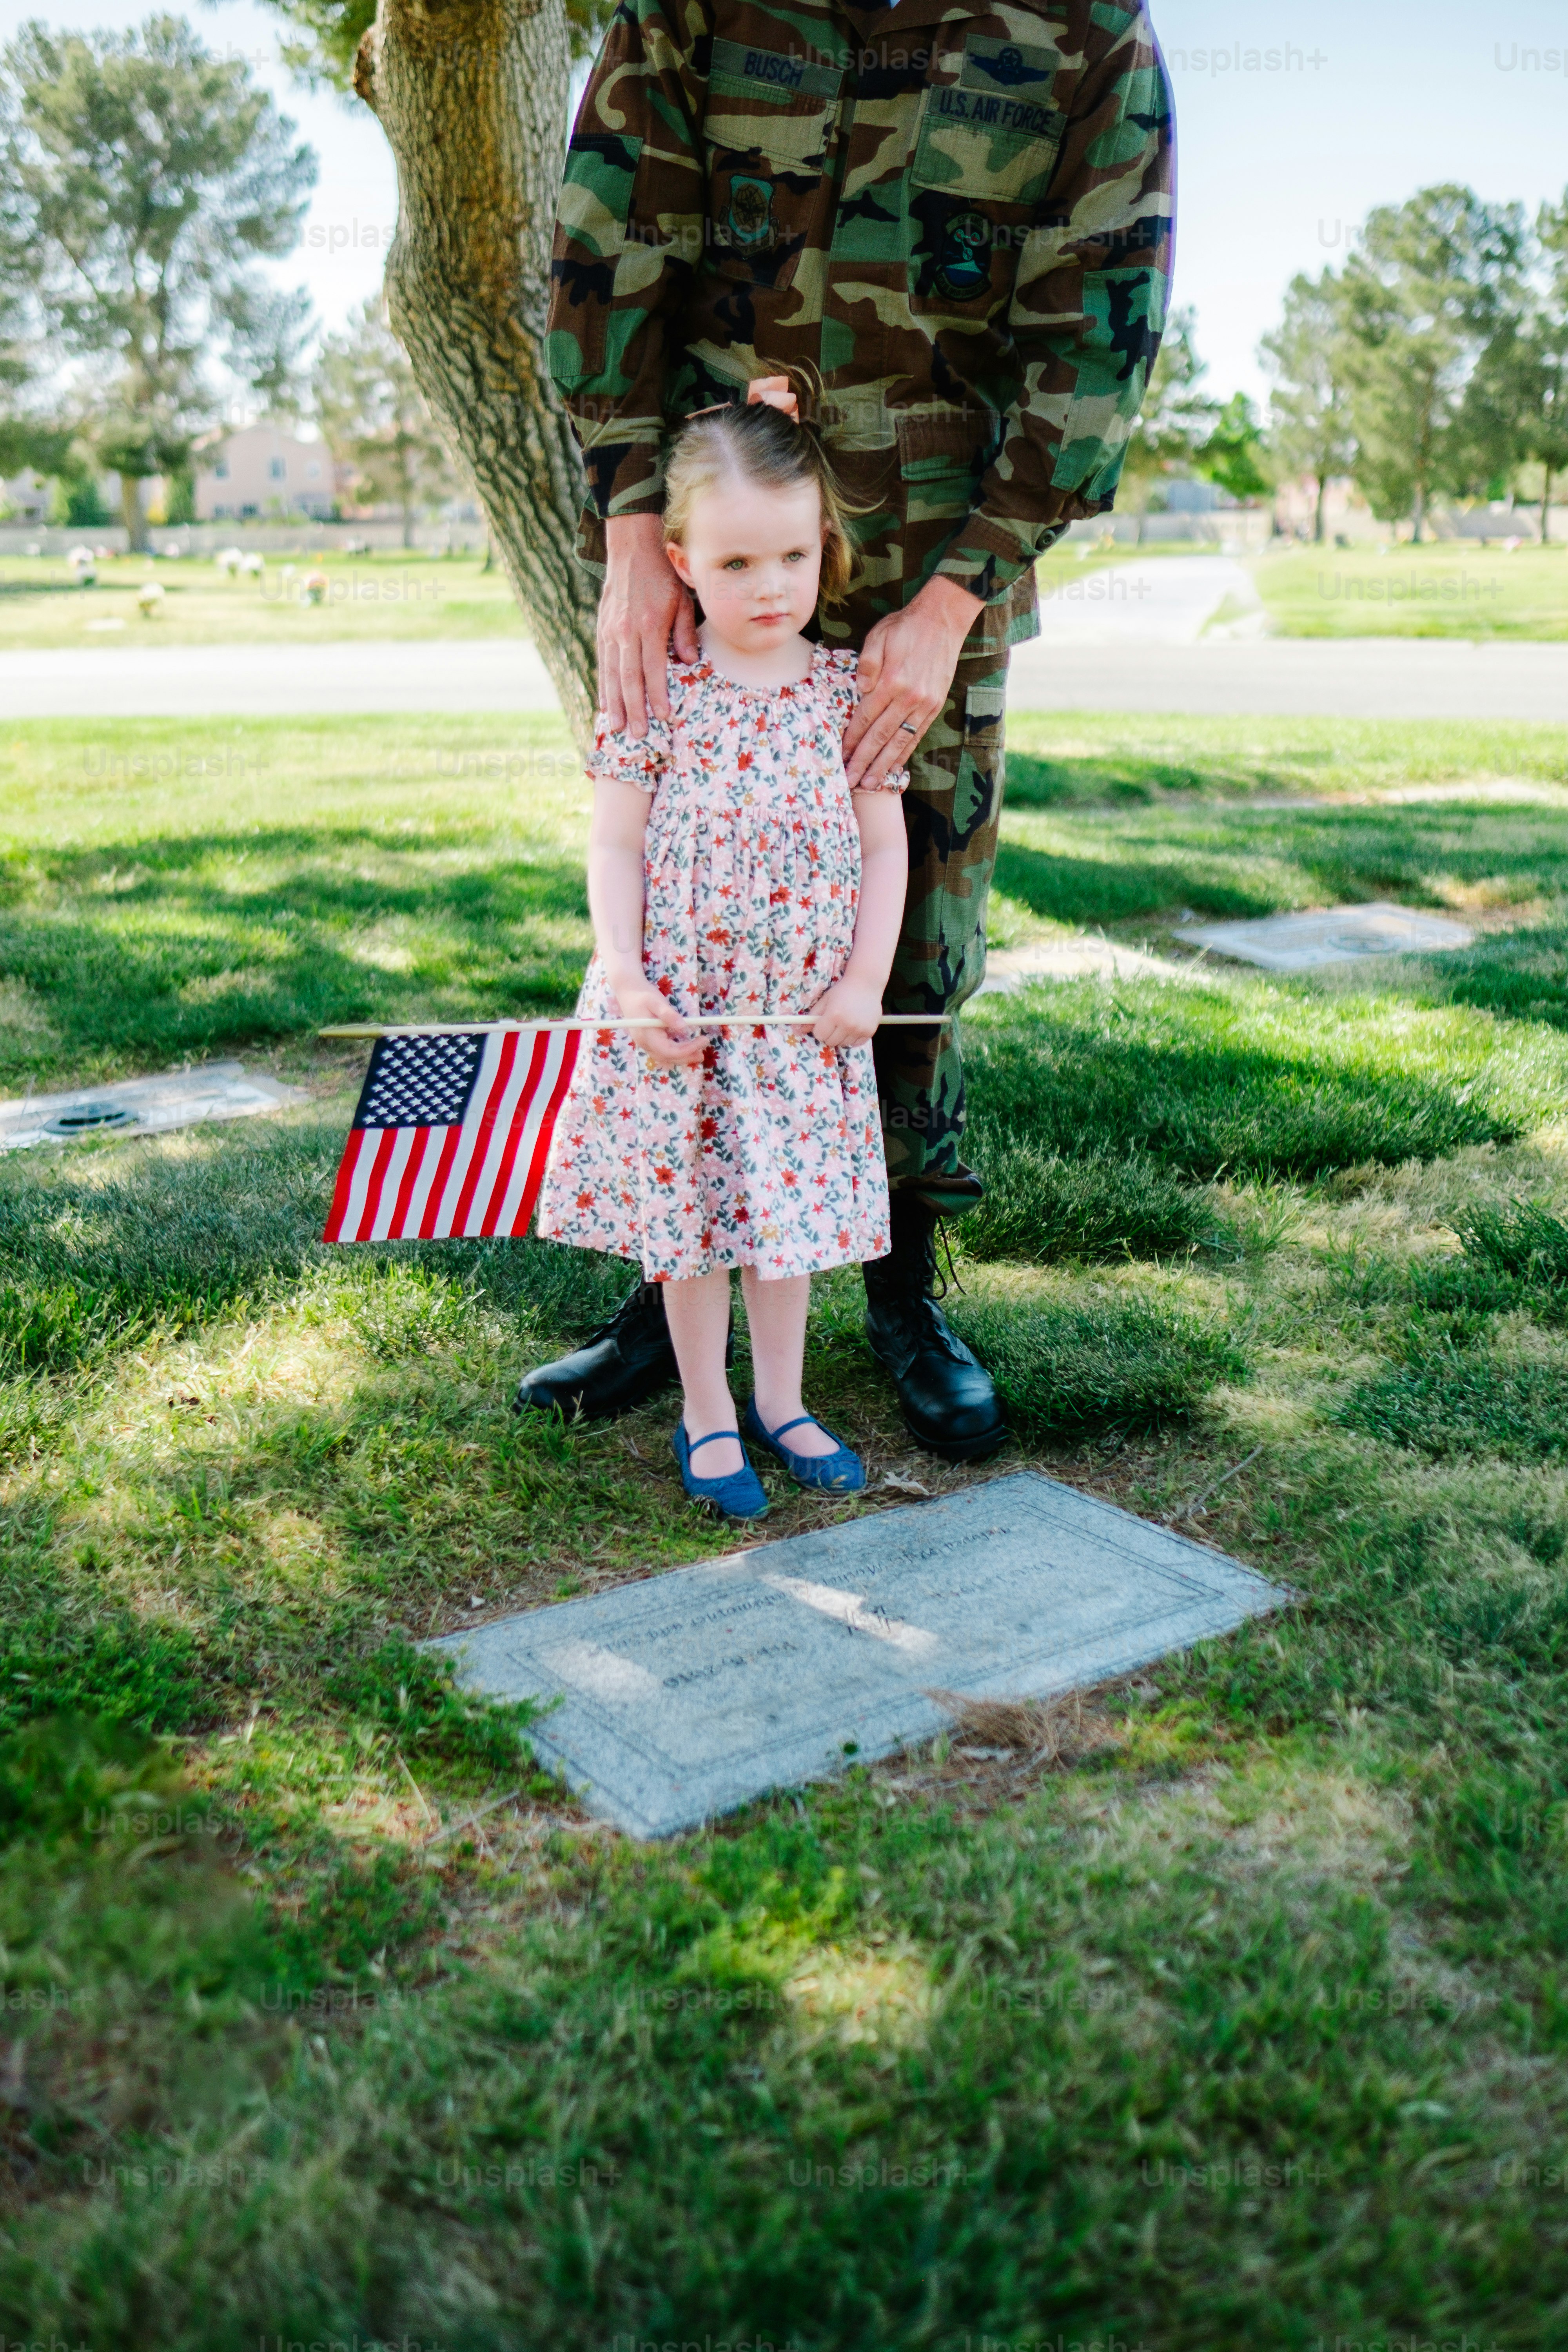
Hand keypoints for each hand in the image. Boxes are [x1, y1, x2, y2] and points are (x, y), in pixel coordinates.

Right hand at [599, 515, 698, 736]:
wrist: (631, 548)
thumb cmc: (662, 575)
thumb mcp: (682, 599)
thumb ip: (685, 632)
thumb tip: (690, 662)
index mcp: (648, 624)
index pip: (653, 668)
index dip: (657, 694)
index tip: (662, 717)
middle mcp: (625, 631)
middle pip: (628, 678)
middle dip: (633, 708)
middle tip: (638, 734)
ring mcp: (610, 631)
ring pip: (611, 674)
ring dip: (615, 703)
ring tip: (618, 727)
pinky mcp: (602, 629)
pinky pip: (602, 663)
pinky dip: (603, 685)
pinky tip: (605, 704)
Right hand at [605, 976, 703, 1066]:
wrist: (628, 992)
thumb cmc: (643, 995)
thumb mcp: (657, 1002)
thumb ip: (669, 1015)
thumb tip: (684, 1027)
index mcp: (647, 1035)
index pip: (669, 1051)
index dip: (688, 1049)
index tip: (703, 1040)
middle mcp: (645, 1043)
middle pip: (668, 1057)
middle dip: (687, 1056)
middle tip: (703, 1051)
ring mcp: (645, 1044)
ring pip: (665, 1058)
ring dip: (682, 1058)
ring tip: (698, 1054)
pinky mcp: (647, 1041)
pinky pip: (662, 1053)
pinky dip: (674, 1054)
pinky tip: (685, 1050)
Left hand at [804, 975, 883, 1050]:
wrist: (866, 984)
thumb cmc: (843, 991)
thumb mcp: (825, 1000)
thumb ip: (813, 1015)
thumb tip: (802, 1029)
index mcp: (834, 1015)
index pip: (819, 1035)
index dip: (819, 1030)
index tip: (823, 1023)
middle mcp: (848, 1024)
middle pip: (830, 1042)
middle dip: (829, 1034)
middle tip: (833, 1023)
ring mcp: (860, 1029)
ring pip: (843, 1044)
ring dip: (841, 1037)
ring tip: (845, 1023)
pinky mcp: (870, 1032)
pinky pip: (855, 1044)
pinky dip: (852, 1038)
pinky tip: (854, 1026)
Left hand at [843, 573, 984, 787]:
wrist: (943, 619)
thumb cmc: (905, 626)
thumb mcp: (879, 636)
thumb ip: (867, 663)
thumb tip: (859, 689)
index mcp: (892, 681)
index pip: (866, 718)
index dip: (852, 740)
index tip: (841, 757)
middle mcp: (909, 697)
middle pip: (882, 737)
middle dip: (865, 762)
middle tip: (851, 782)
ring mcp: (924, 704)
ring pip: (900, 742)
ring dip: (885, 766)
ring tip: (871, 784)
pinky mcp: (935, 706)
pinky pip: (917, 735)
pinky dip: (905, 754)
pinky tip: (895, 767)